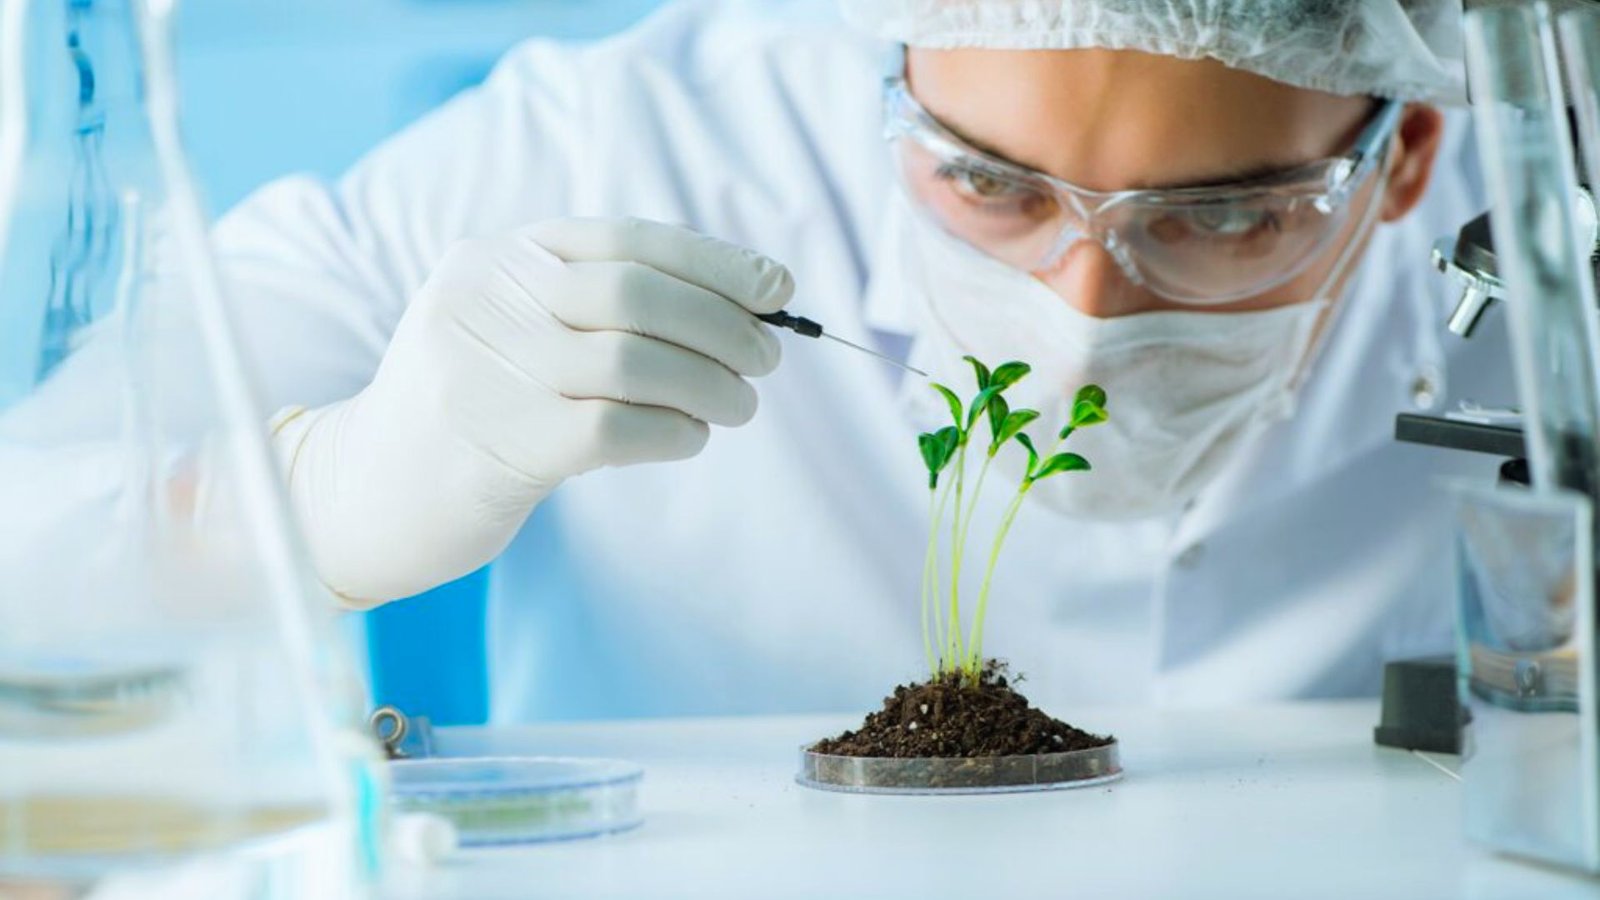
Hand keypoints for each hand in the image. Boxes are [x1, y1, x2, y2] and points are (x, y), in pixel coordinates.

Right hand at [272, 218, 791, 604]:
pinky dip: (674, 430)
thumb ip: (598, 306)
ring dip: (711, 384)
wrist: (364, 493)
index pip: (628, 240)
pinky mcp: (499, 442)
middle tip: (766, 358)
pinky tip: (689, 437)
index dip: (714, 262)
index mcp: (498, 258)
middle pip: (637, 294)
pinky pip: (618, 427)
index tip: (776, 288)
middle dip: (723, 324)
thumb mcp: (514, 329)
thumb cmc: (471, 407)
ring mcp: (487, 369)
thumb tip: (740, 304)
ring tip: (738, 406)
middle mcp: (486, 299)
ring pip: (636, 362)